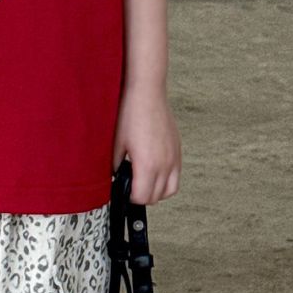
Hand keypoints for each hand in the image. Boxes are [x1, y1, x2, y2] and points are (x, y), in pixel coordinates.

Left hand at [112, 85, 181, 203]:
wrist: (147, 94)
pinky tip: (154, 171)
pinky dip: (167, 181)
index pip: (141, 198)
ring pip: (170, 190)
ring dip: (157, 192)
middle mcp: (165, 164)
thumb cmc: (130, 115)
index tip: (122, 191)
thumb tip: (115, 178)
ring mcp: (174, 158)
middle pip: (156, 197)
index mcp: (148, 165)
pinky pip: (176, 176)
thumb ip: (116, 166)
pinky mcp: (178, 151)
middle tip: (129, 187)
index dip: (130, 198)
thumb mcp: (116, 144)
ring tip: (143, 182)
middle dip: (142, 196)